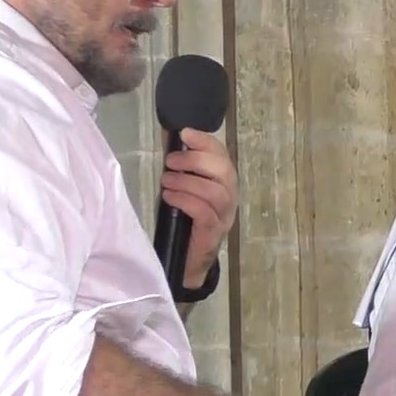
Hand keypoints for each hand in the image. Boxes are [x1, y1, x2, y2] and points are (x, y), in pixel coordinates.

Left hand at [162, 128, 238, 289]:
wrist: (187, 262)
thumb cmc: (184, 221)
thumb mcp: (182, 189)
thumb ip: (181, 167)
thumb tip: (168, 136)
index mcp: (224, 182)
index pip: (223, 155)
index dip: (206, 142)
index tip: (185, 133)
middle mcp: (230, 197)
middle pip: (224, 171)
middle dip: (196, 160)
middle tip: (171, 161)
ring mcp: (224, 216)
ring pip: (214, 191)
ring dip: (187, 181)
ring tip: (166, 181)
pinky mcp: (213, 233)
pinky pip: (204, 212)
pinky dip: (185, 200)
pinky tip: (169, 197)